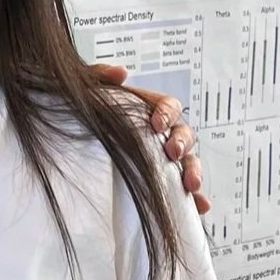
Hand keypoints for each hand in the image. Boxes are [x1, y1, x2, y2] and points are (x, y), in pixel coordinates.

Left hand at [91, 63, 209, 215]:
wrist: (79, 133)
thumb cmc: (90, 110)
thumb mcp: (89, 89)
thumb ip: (100, 77)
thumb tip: (120, 73)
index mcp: (151, 109)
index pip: (168, 106)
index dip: (166, 114)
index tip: (155, 124)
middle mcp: (164, 133)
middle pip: (184, 134)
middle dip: (181, 143)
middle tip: (171, 152)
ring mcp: (166, 157)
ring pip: (189, 162)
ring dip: (193, 171)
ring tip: (190, 185)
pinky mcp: (165, 179)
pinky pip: (183, 188)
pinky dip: (195, 198)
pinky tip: (199, 207)